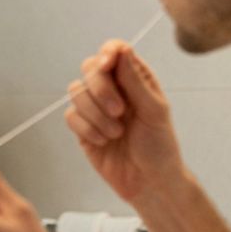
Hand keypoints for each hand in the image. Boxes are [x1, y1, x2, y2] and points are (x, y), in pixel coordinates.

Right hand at [64, 41, 185, 204]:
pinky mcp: (82, 127)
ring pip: (76, 92)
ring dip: (96, 114)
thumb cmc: (159, 145)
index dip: (107, 53)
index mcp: (135, 79)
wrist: (148, 182)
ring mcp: (95, 108)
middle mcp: (113, 89)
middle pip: (89, 68)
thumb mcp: (154, 110)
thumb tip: (122, 49)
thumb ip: (135, 81)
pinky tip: (104, 141)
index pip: (114, 51)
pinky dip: (87, 129)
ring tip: (117, 133)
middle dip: (101, 88)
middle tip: (120, 111)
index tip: (107, 65)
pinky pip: (71, 116)